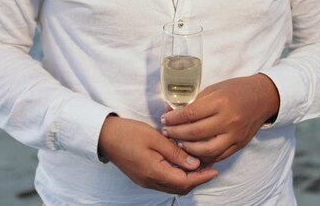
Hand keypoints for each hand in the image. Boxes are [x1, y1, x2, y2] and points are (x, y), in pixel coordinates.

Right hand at [98, 115, 217, 193]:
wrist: (105, 136)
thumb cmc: (129, 133)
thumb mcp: (155, 138)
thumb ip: (175, 152)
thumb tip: (194, 164)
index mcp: (154, 172)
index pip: (184, 182)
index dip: (201, 177)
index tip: (215, 169)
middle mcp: (150, 181)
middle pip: (180, 187)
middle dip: (197, 179)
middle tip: (210, 165)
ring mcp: (145, 180)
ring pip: (172, 186)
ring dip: (187, 178)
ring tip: (199, 163)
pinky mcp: (142, 176)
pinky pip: (164, 181)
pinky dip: (177, 175)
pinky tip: (182, 162)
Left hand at [160, 74, 279, 163]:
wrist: (263, 97)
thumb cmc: (236, 89)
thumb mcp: (215, 89)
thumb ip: (197, 102)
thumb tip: (174, 111)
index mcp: (220, 102)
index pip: (191, 113)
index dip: (174, 118)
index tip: (164, 119)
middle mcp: (228, 120)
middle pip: (195, 133)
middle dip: (176, 133)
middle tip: (166, 132)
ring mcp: (234, 135)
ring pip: (205, 150)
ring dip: (188, 149)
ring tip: (178, 143)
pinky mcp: (239, 145)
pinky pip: (218, 156)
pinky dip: (203, 156)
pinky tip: (193, 152)